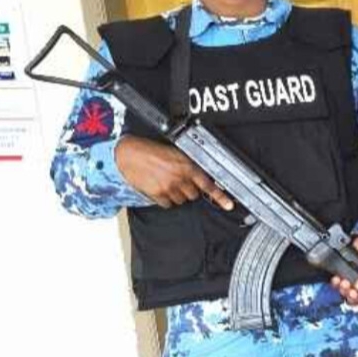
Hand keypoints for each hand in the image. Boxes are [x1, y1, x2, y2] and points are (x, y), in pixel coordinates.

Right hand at [113, 135, 234, 209]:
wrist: (128, 154)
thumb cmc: (150, 151)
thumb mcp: (174, 153)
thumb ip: (188, 164)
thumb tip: (198, 173)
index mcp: (186, 166)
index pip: (208, 184)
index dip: (220, 196)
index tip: (229, 205)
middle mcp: (179, 177)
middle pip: (194, 195)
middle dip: (189, 189)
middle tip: (179, 181)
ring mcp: (168, 187)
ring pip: (181, 201)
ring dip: (177, 194)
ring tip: (167, 182)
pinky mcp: (157, 194)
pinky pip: (168, 204)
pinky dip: (166, 199)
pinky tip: (160, 188)